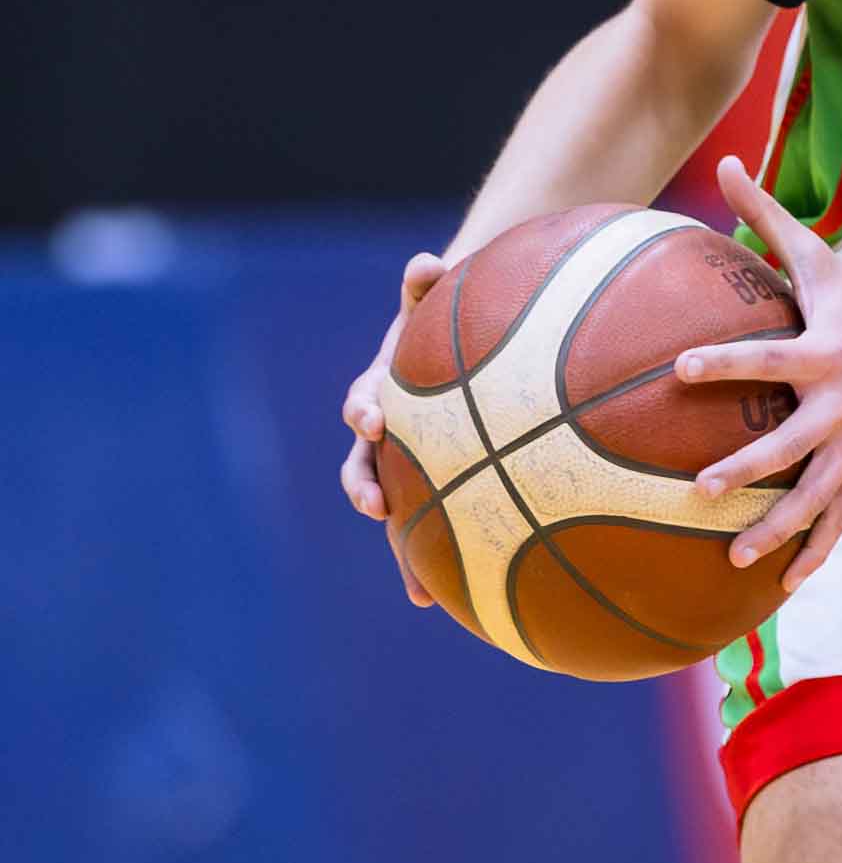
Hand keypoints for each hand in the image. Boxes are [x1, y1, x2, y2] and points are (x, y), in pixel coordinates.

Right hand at [342, 247, 449, 601]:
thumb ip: (426, 284)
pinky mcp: (428, 489)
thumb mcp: (438, 300)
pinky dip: (432, 564)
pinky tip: (446, 603)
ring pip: (395, 509)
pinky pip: (430, 531)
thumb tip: (427, 258)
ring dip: (400, 546)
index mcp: (384, 389)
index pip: (365, 401)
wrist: (456, 345)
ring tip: (418, 584)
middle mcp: (385, 433)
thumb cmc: (449, 323)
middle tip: (375, 504)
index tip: (373, 420)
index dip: (366, 411)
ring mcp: (404, 466)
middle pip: (363, 465)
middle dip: (365, 485)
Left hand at [677, 158, 841, 595]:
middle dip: (750, 468)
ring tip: (735, 555)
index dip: (726, 363)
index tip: (681, 368)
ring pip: (816, 495)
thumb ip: (766, 215)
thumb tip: (724, 161)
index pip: (768, 358)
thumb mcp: (819, 255)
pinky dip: (816, 550)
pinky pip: (840, 517)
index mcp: (824, 352)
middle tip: (701, 489)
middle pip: (791, 443)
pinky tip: (785, 583)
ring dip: (779, 528)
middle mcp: (841, 405)